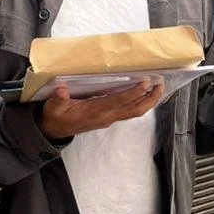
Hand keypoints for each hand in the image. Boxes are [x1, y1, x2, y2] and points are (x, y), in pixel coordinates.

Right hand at [37, 79, 164, 140]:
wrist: (55, 131)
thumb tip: (62, 90)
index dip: (133, 93)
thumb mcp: (53, 107)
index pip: (118, 102)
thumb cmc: (56, 116)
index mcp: (95, 112)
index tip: (145, 83)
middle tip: (160, 84)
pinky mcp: (109, 117)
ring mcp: (109, 118)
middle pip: (134, 110)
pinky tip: (144, 94)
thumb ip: (58, 99)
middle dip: (149, 99)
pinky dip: (139, 102)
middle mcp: (106, 117)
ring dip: (148, 101)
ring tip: (157, 87)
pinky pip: (129, 111)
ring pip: (134, 111)